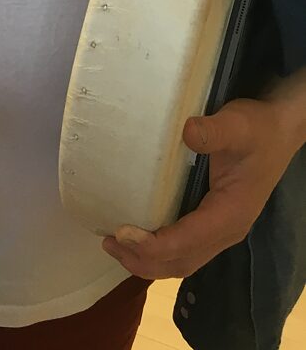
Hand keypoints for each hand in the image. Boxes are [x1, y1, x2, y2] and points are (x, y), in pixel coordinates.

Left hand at [101, 98, 298, 279]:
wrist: (278, 130)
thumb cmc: (256, 128)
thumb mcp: (237, 125)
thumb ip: (214, 131)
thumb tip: (186, 133)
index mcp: (231, 213)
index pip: (189, 240)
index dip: (154, 243)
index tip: (122, 234)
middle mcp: (226, 230)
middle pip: (182, 261)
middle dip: (144, 259)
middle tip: (109, 243)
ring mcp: (221, 229)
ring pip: (183, 260)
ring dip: (149, 260)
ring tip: (115, 246)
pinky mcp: (214, 222)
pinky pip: (186, 248)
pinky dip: (160, 251)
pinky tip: (138, 237)